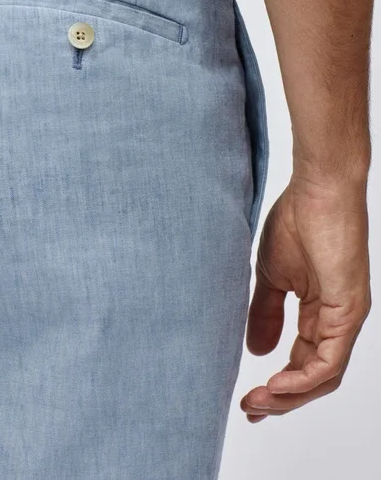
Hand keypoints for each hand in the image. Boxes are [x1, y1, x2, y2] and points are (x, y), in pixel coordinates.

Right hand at [240, 171, 370, 421]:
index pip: (303, 360)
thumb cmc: (297, 218)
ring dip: (289, 395)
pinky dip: (303, 379)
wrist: (318, 187)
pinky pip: (330, 360)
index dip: (277, 383)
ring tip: (258, 402)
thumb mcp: (271, 275)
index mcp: (321, 311)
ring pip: (324, 376)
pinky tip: (278, 384)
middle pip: (314, 377)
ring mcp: (347, 317)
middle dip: (281, 399)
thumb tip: (257, 350)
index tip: (248, 398)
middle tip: (250, 409)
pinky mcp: (349, 312)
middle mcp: (339, 320)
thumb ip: (265, 313)